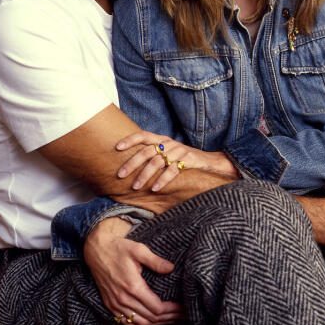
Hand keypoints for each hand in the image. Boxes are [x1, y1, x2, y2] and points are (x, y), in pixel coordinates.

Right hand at [83, 217, 183, 324]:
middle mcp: (123, 299)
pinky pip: (126, 322)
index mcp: (133, 286)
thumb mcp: (138, 250)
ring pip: (140, 322)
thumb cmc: (119, 248)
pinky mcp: (110, 305)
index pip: (156, 307)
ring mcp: (115, 304)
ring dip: (158, 324)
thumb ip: (155, 261)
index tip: (183, 307)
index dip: (171, 310)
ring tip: (172, 320)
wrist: (96, 251)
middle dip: (169, 318)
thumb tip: (171, 268)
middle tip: (183, 315)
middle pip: (151, 317)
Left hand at [116, 130, 237, 191]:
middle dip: (132, 163)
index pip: (143, 135)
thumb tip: (129, 164)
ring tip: (136, 186)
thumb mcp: (167, 153)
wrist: (208, 161)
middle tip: (120, 175)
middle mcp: (168, 143)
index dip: (130, 140)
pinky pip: (172, 170)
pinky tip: (155, 188)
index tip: (117, 147)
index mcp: (161, 139)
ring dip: (144, 175)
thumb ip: (153, 154)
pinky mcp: (187, 160)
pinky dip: (162, 180)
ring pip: (157, 162)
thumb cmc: (182, 159)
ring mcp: (178, 151)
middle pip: (146, 151)